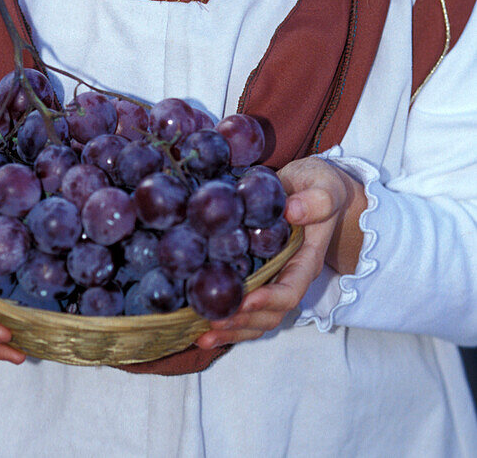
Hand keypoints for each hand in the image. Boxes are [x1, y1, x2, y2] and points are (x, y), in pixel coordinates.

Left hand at [195, 156, 365, 350]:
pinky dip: (225, 319)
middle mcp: (288, 277)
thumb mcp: (324, 185)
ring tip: (202, 336)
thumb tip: (291, 211)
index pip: (291, 290)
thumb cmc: (320, 186)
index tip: (245, 301)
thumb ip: (316, 200)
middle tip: (213, 322)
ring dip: (231, 330)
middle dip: (242, 322)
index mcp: (306, 260)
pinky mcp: (254, 275)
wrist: (312, 188)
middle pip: (270, 313)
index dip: (270, 299)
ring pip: (255, 318)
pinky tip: (198, 325)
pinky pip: (242, 305)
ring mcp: (271, 279)